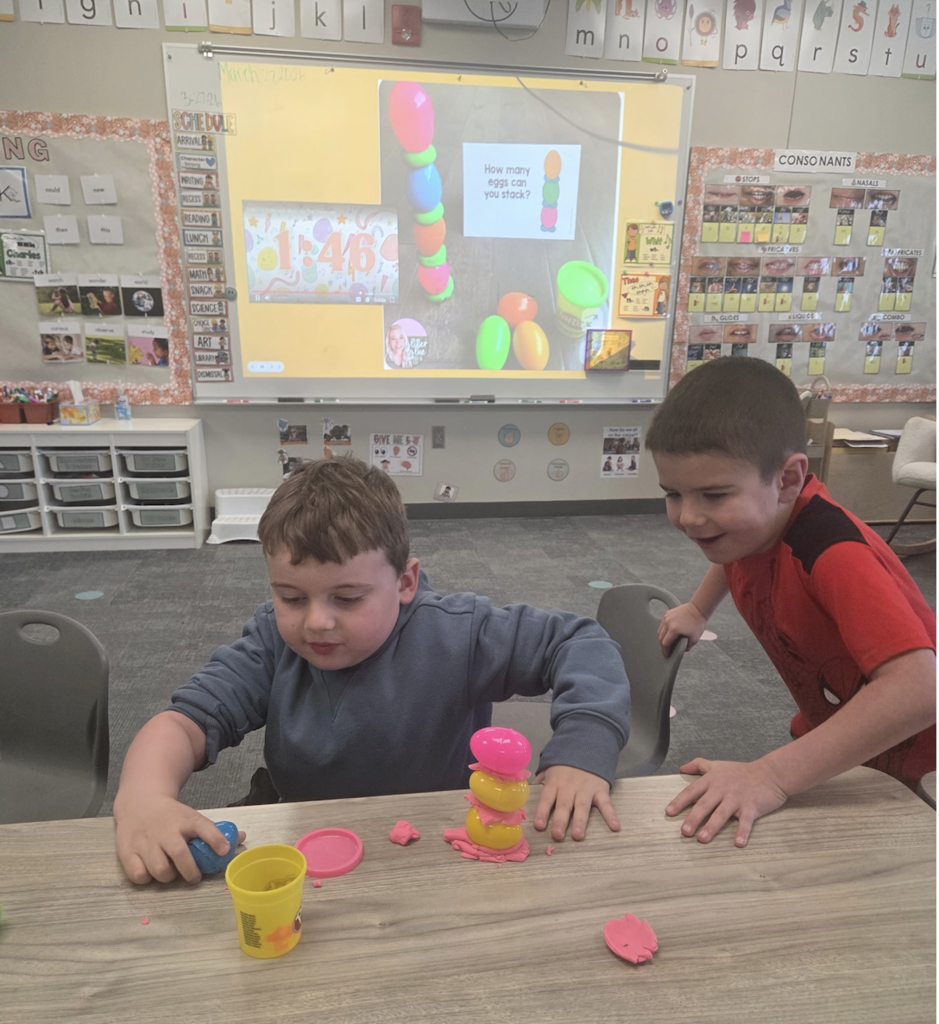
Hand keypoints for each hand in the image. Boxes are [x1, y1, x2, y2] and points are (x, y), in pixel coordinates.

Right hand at [115, 793, 245, 884]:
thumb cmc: (171, 816)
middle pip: (180, 854)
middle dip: (190, 871)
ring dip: (168, 877)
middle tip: (195, 877)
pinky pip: (139, 875)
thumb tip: (242, 837)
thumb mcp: (192, 817)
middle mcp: (166, 830)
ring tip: (171, 873)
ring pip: (160, 869)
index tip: (224, 851)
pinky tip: (151, 872)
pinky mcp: (128, 852)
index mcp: (186, 820)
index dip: (215, 838)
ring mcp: (146, 842)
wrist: (139, 802)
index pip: (203, 826)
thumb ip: (214, 831)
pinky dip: (146, 879)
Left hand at [532, 765, 619, 841]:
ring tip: (578, 836)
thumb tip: (528, 789)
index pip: (547, 798)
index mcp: (555, 782)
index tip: (539, 826)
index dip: (542, 812)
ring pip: (582, 806)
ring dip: (580, 821)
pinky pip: (606, 803)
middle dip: (560, 820)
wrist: (587, 745)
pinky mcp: (601, 789)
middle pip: (564, 805)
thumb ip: (542, 780)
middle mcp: (569, 786)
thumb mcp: (550, 768)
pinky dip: (611, 815)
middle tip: (557, 835)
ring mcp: (586, 788)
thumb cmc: (565, 765)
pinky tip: (615, 827)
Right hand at [658, 602, 707, 656]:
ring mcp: (666, 617)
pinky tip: (668, 634)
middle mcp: (668, 623)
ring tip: (666, 643)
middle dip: (662, 646)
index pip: (665, 643)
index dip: (665, 651)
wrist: (698, 609)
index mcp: (674, 629)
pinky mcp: (667, 613)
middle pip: (660, 637)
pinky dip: (663, 630)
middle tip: (665, 651)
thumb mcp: (694, 639)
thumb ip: (687, 647)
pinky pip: (662, 624)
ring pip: (660, 631)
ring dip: (662, 638)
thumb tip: (681, 650)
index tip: (666, 655)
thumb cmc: (697, 623)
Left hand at [665, 758, 787, 847]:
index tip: (669, 813)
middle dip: (694, 818)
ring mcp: (737, 799)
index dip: (680, 802)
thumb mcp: (718, 765)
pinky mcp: (752, 807)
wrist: (770, 773)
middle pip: (705, 804)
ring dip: (712, 826)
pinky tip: (738, 843)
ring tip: (702, 839)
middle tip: (684, 832)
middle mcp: (722, 790)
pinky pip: (746, 821)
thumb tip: (681, 768)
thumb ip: (699, 765)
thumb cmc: (742, 771)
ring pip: (721, 814)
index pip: (692, 791)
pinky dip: (743, 832)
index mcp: (712, 780)